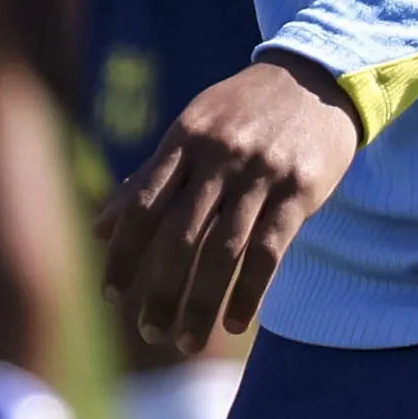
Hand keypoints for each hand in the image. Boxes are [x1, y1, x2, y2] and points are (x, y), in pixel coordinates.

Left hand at [101, 49, 357, 354]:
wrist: (318, 76)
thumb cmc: (243, 111)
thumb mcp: (192, 130)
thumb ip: (148, 179)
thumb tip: (99, 229)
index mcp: (185, 140)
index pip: (144, 207)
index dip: (124, 255)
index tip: (112, 298)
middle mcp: (220, 156)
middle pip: (181, 236)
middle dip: (161, 291)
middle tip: (150, 333)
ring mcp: (261, 173)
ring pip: (224, 251)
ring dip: (202, 303)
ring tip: (187, 342)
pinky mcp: (301, 191)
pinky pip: (269, 252)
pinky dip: (250, 292)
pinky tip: (236, 323)